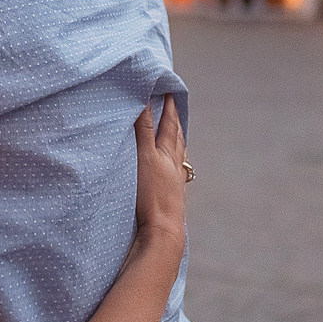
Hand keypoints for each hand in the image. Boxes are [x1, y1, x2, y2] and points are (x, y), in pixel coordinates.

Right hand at [132, 98, 187, 247]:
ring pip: (179, 155)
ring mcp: (175, 181)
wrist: (163, 230)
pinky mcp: (171, 195)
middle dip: (175, 121)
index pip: (170, 124)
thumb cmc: (151, 193)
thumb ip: (143, 130)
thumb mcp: (143, 157)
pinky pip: (176, 170)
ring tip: (176, 134)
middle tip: (175, 108)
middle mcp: (175, 164)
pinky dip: (174, 161)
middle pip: (178, 137)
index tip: (170, 91)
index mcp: (169, 152)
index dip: (170, 107)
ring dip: (177, 141)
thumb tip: (145, 100)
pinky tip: (173, 166)